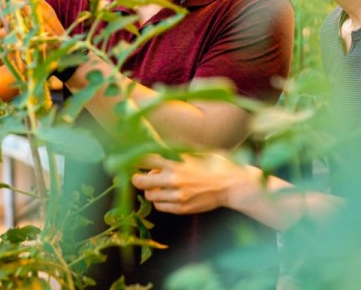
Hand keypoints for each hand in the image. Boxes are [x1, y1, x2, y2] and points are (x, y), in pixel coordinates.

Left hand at [132, 153, 254, 214]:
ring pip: (150, 196)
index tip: (129, 159)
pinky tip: (166, 195)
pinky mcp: (182, 208)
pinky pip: (161, 207)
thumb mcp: (193, 152)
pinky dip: (160, 201)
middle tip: (136, 176)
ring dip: (150, 190)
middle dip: (136, 178)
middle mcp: (174, 179)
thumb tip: (155, 152)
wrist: (231, 184)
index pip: (146, 159)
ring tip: (157, 185)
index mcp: (176, 162)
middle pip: (142, 181)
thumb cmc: (214, 164)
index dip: (135, 159)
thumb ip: (174, 154)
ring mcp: (178, 196)